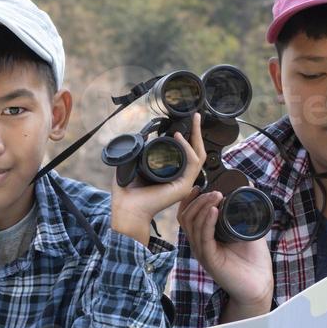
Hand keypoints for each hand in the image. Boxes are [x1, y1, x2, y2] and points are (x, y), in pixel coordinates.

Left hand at [110, 113, 208, 245]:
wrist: (127, 210)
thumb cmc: (127, 194)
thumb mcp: (132, 166)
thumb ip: (138, 152)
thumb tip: (143, 135)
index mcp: (170, 176)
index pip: (185, 154)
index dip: (187, 138)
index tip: (183, 123)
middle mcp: (180, 179)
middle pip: (196, 152)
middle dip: (197, 133)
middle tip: (196, 117)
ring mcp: (184, 183)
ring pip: (199, 156)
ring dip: (197, 137)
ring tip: (194, 122)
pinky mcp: (183, 186)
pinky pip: (192, 164)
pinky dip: (187, 149)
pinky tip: (179, 138)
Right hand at [179, 187, 273, 317]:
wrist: (260, 285)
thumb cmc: (253, 260)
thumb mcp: (247, 229)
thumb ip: (244, 212)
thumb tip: (248, 187)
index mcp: (204, 237)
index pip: (187, 215)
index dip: (190, 200)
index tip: (199, 186)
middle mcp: (199, 244)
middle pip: (186, 217)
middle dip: (198, 200)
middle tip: (214, 191)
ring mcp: (203, 252)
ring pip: (192, 225)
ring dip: (203, 207)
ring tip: (216, 196)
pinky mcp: (210, 260)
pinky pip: (204, 238)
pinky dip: (207, 222)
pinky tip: (214, 211)